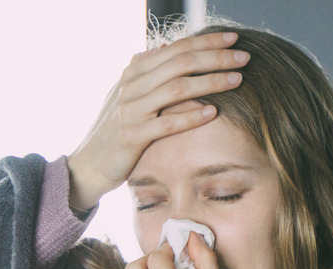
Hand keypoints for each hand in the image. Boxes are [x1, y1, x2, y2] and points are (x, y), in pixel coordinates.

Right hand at [66, 32, 249, 209]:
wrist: (88, 165)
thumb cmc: (114, 131)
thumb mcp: (127, 95)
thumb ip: (145, 73)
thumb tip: (162, 49)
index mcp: (134, 72)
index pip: (176, 48)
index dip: (206, 41)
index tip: (234, 39)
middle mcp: (131, 86)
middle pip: (180, 63)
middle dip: (216, 57)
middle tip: (244, 57)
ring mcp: (130, 110)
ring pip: (176, 88)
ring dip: (210, 82)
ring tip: (238, 80)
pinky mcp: (132, 136)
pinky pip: (166, 123)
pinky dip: (191, 116)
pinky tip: (213, 112)